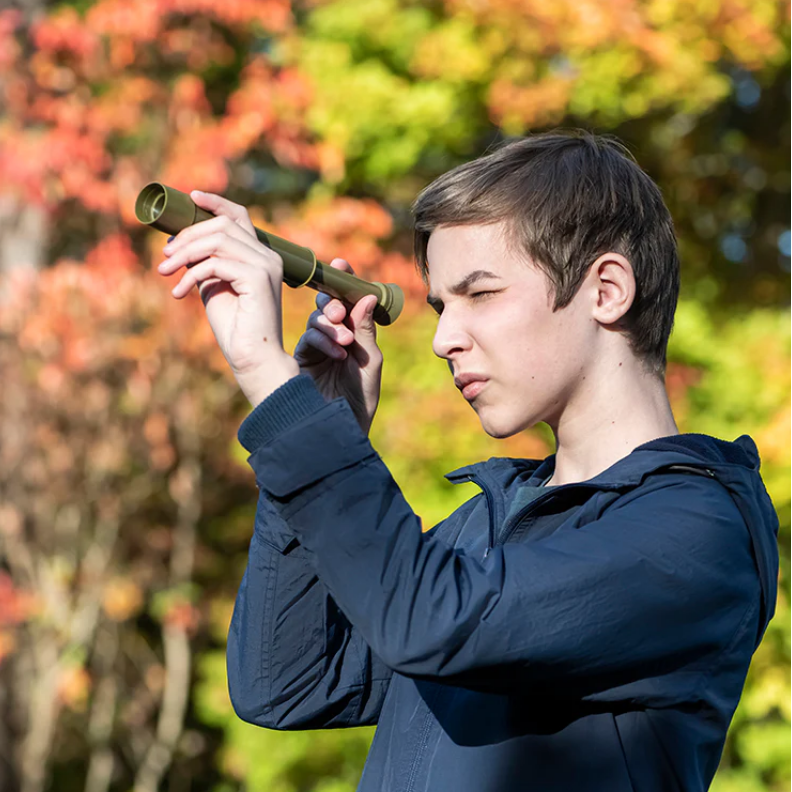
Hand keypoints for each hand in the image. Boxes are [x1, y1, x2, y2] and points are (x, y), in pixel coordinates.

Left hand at [157, 190, 298, 404]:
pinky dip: (192, 275)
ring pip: (218, 240)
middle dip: (188, 236)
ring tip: (165, 273)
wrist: (253, 359)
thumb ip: (204, 264)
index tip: (190, 197)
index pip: (239, 217)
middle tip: (164, 257)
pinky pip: (216, 264)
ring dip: (185, 254)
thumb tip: (180, 244)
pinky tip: (179, 293)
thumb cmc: (235, 328)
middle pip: (223, 225)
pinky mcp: (258, 279)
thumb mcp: (214, 288)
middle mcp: (268, 256)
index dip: (215, 203)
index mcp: (260, 256)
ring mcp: (266, 266)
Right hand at [294, 259, 382, 433]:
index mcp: (352, 335)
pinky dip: (322, 341)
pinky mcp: (300, 361)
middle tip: (340, 308)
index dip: (344, 281)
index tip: (342, 263)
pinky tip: (336, 352)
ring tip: (344, 339)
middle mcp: (332, 338)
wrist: (343, 430)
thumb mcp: (369, 362)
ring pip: (316, 321)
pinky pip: (308, 341)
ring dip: (329, 324)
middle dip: (333, 301)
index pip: (347, 302)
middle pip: (327, 306)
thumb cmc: (360, 400)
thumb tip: (366, 296)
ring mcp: (315, 349)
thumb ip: (365, 331)